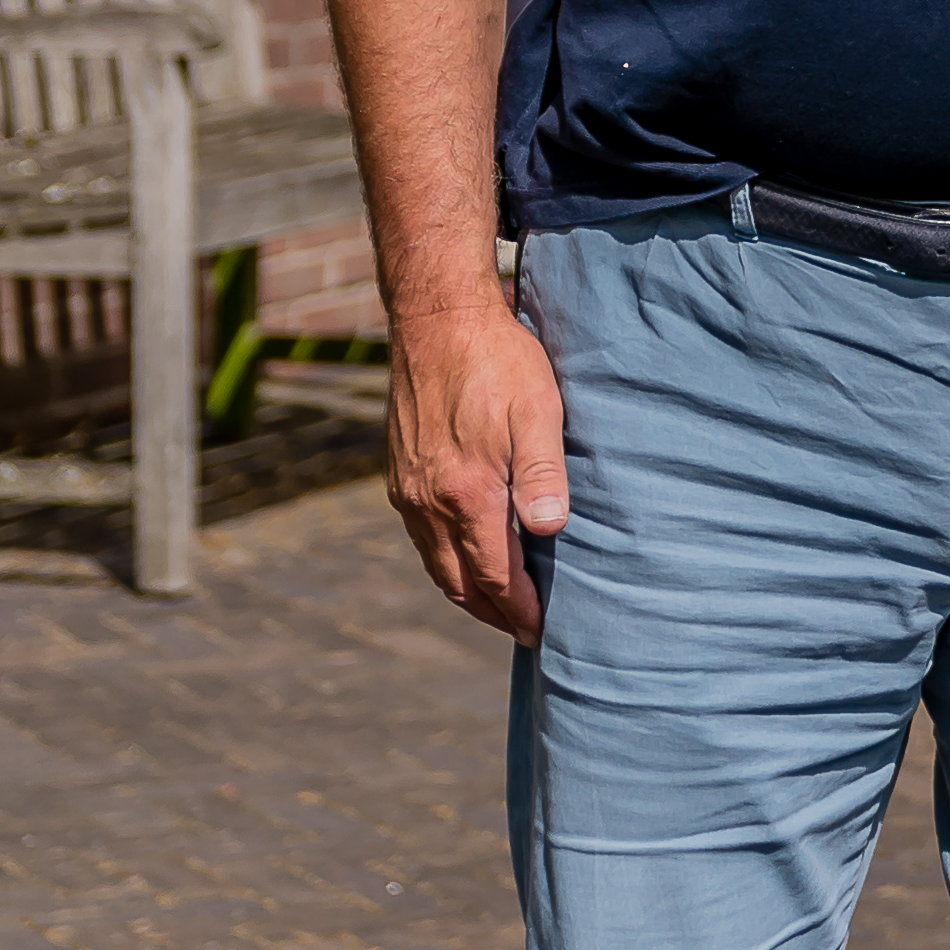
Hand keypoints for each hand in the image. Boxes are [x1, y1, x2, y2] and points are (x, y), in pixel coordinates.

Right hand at [386, 301, 569, 643]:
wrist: (436, 318)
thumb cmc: (498, 361)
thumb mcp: (537, 411)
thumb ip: (542, 474)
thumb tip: (550, 532)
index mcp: (465, 494)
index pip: (495, 576)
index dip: (520, 609)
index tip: (542, 630)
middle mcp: (428, 503)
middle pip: (460, 583)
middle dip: (493, 613)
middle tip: (523, 631)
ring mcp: (408, 490)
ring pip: (436, 564)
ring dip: (467, 591)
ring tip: (498, 607)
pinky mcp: (399, 473)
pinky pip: (420, 536)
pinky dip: (445, 560)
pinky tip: (464, 555)